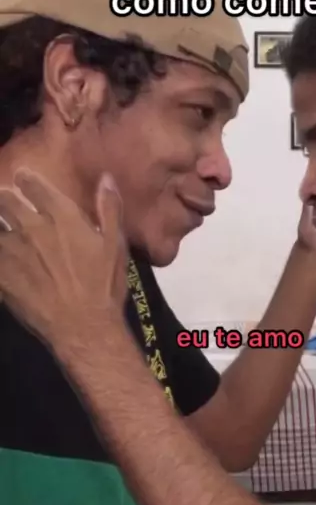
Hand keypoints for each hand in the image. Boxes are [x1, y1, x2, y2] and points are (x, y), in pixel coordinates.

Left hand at [0, 168, 127, 350]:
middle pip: (4, 200)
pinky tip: (3, 256)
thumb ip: (109, 208)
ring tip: (3, 226)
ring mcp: (12, 252)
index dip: (26, 179)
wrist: (83, 327)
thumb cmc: (104, 285)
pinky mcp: (2, 275)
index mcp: (62, 217)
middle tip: (6, 200)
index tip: (22, 178)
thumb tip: (105, 177)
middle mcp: (33, 228)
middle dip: (4, 197)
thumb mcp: (115, 244)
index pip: (33, 185)